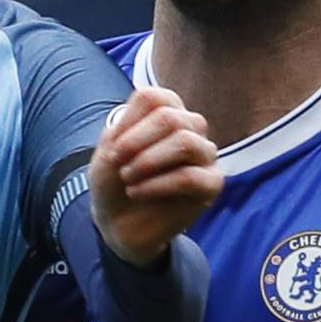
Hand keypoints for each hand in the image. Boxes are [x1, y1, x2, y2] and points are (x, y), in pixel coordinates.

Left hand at [89, 84, 221, 265]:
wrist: (117, 223)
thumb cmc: (115, 182)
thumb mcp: (109, 151)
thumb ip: (129, 128)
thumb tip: (156, 121)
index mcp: (167, 111)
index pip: (153, 98)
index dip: (127, 124)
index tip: (113, 150)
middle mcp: (190, 127)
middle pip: (169, 117)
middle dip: (135, 144)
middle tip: (120, 167)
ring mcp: (204, 154)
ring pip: (185, 143)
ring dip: (148, 162)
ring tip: (128, 179)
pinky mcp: (211, 183)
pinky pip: (190, 177)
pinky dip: (158, 185)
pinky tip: (137, 193)